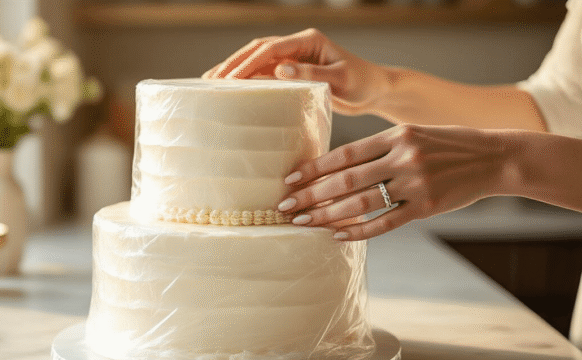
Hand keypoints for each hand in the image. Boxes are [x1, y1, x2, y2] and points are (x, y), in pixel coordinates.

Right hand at [202, 28, 391, 115]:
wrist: (375, 91)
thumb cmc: (363, 83)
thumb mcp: (341, 79)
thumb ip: (312, 74)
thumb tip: (281, 69)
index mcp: (309, 41)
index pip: (272, 49)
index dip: (249, 62)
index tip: (230, 78)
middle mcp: (298, 46)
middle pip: (258, 50)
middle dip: (233, 63)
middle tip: (211, 79)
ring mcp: (294, 58)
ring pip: (258, 60)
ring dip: (235, 69)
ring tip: (211, 82)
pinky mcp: (293, 72)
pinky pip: (264, 73)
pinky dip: (247, 79)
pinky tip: (231, 89)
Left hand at [277, 124, 512, 239]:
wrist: (493, 158)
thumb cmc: (445, 145)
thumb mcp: (412, 135)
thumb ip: (379, 148)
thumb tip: (336, 166)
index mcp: (395, 136)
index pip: (344, 153)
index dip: (314, 167)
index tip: (290, 178)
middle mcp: (402, 158)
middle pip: (345, 180)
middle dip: (310, 194)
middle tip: (284, 206)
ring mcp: (415, 184)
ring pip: (361, 202)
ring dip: (327, 214)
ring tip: (303, 222)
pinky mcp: (426, 207)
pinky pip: (385, 222)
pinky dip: (359, 230)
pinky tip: (337, 235)